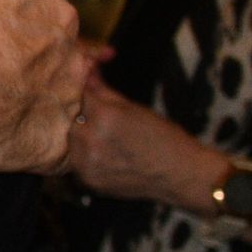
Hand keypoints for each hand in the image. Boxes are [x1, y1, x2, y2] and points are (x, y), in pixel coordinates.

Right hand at [0, 0, 84, 173]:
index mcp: (57, 17)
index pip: (53, 12)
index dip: (26, 20)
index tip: (2, 29)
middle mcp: (72, 60)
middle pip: (62, 60)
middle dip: (38, 65)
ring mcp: (66, 105)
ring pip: (62, 104)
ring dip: (41, 107)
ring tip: (3, 112)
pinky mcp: (54, 146)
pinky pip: (54, 150)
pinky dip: (39, 148)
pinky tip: (12, 143)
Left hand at [66, 73, 220, 211]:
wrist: (179, 175)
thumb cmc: (164, 138)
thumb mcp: (136, 109)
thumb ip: (105, 91)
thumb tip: (87, 70)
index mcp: (105, 116)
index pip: (82, 95)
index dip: (89, 95)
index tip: (96, 99)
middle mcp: (91, 139)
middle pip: (72, 120)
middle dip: (84, 119)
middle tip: (104, 124)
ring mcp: (87, 163)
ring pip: (72, 142)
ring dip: (82, 139)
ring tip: (106, 142)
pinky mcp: (87, 180)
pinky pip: (76, 164)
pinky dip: (85, 158)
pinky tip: (105, 157)